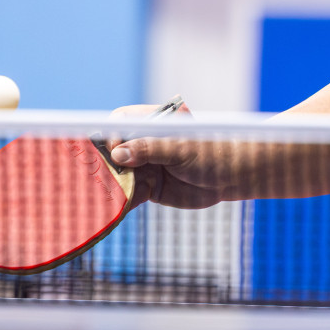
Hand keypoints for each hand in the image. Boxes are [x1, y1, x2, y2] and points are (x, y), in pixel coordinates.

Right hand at [106, 101, 235, 209]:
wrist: (232, 178)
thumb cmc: (213, 153)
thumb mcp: (182, 148)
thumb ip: (151, 149)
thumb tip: (118, 153)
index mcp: (154, 123)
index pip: (122, 121)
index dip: (113, 134)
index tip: (114, 151)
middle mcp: (146, 143)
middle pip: (114, 149)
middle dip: (104, 163)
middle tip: (97, 176)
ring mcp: (146, 165)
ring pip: (118, 173)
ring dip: (109, 185)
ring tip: (101, 195)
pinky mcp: (149, 187)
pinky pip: (129, 193)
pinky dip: (120, 201)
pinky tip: (114, 208)